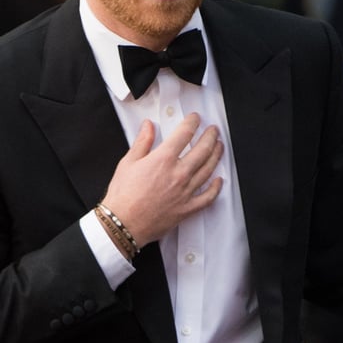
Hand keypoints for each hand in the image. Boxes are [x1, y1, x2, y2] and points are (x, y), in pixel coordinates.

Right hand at [101, 114, 223, 246]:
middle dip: (210, 136)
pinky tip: (219, 180)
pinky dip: (216, 188)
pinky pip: (208, 197)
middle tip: (213, 131)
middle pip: (202, 150)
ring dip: (216, 155)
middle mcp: (178, 174)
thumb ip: (142, 142)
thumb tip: (148, 126)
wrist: (123, 224)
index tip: (195, 119)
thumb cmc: (122, 196)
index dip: (192, 123)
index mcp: (163, 159)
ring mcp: (185, 192)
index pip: (184, 134)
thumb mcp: (128, 163)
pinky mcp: (187, 208)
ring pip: (208, 169)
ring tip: (219, 147)